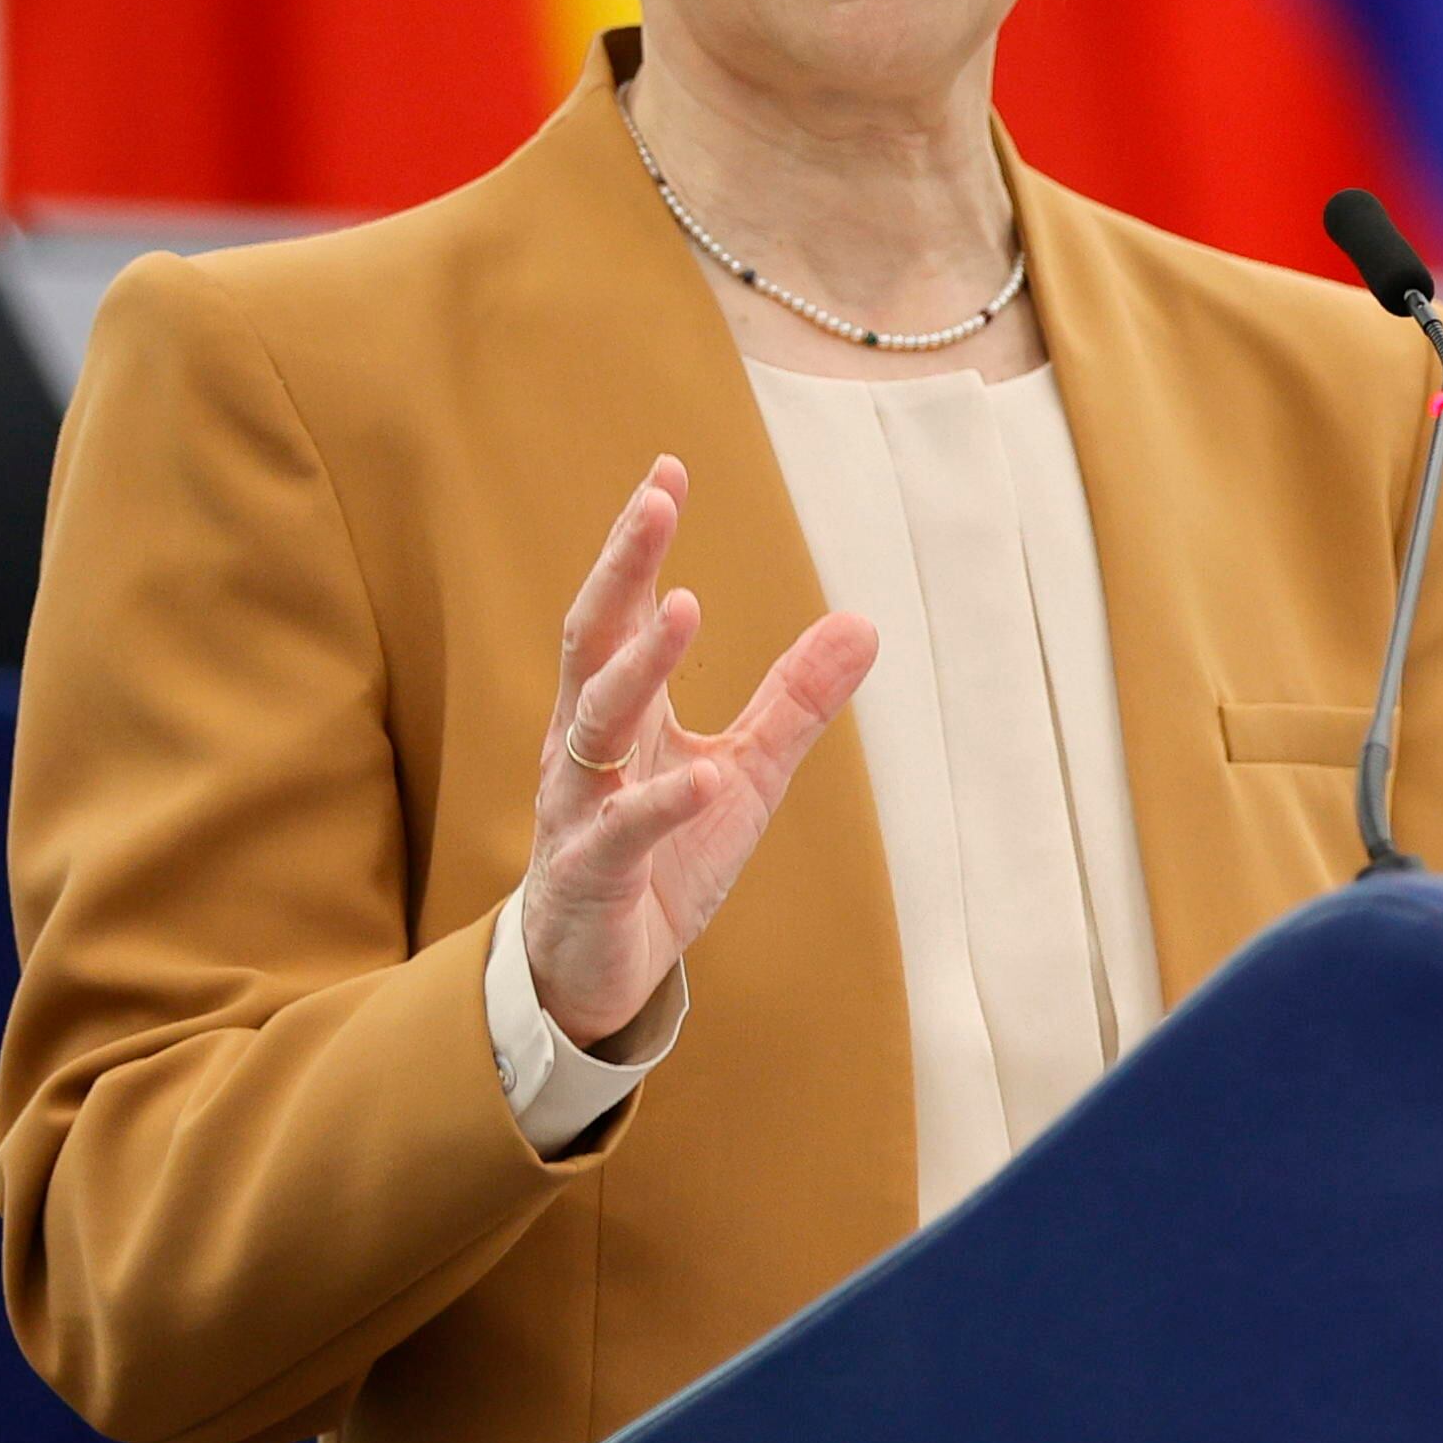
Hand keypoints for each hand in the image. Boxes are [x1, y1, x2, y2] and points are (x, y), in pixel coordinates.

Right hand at [522, 456, 875, 1045]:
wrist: (598, 970)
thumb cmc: (660, 859)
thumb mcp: (745, 773)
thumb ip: (795, 702)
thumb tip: (864, 623)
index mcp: (618, 711)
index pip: (623, 609)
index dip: (638, 544)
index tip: (666, 472)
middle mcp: (585, 745)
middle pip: (594, 640)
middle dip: (621, 569)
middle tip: (654, 504)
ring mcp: (579, 808)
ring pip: (596, 722)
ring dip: (641, 664)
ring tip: (684, 609)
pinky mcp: (590, 875)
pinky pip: (620, 834)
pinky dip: (659, 805)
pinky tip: (699, 779)